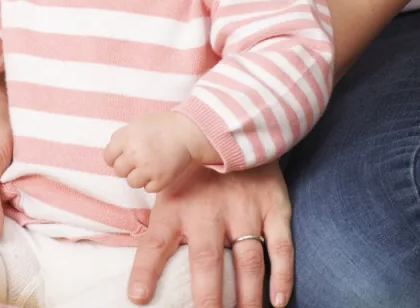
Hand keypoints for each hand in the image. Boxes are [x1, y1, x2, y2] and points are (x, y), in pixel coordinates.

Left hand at [105, 111, 218, 192]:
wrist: (188, 132)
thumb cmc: (163, 126)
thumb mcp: (137, 125)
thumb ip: (123, 139)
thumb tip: (113, 153)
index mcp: (125, 138)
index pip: (108, 157)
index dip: (115, 158)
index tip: (125, 157)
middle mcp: (133, 154)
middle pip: (119, 171)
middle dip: (128, 168)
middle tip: (140, 162)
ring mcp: (146, 168)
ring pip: (132, 182)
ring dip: (140, 178)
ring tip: (151, 167)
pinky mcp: (160, 179)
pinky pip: (148, 188)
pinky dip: (154, 183)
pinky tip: (161, 172)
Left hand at [127, 163, 293, 307]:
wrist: (233, 129)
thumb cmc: (193, 172)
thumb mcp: (167, 189)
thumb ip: (160, 226)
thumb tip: (141, 262)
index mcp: (176, 207)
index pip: (154, 243)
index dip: (145, 271)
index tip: (138, 296)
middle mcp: (208, 211)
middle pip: (207, 261)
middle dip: (208, 298)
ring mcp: (243, 210)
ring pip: (247, 262)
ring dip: (247, 296)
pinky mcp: (273, 207)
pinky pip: (280, 247)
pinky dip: (281, 276)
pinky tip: (277, 300)